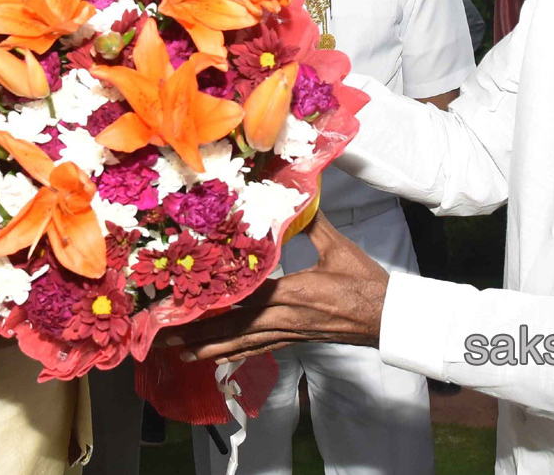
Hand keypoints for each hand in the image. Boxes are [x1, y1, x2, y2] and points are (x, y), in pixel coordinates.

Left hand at [164, 211, 390, 362]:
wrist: (387, 317)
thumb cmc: (365, 283)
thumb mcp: (337, 247)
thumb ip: (312, 222)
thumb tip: (296, 195)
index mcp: (291, 293)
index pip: (244, 297)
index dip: (213, 301)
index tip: (184, 301)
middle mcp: (284, 318)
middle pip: (233, 329)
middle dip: (198, 334)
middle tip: (165, 338)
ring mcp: (288, 332)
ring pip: (242, 344)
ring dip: (210, 349)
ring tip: (179, 353)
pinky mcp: (294, 339)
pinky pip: (258, 348)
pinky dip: (234, 353)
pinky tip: (218, 358)